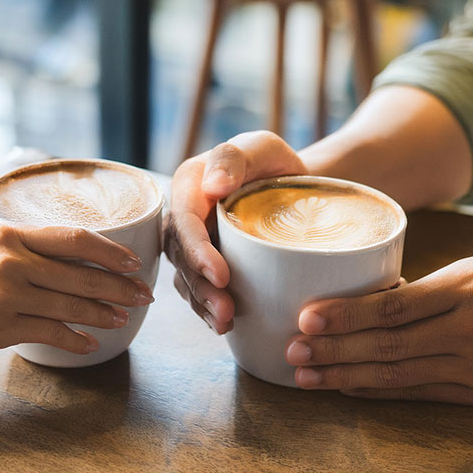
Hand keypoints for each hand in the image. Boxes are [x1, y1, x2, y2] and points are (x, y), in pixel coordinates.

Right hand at [0, 225, 153, 361]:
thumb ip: (28, 249)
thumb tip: (76, 261)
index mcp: (12, 234)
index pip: (74, 237)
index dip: (110, 251)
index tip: (133, 262)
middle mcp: (13, 260)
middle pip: (81, 272)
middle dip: (119, 285)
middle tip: (144, 294)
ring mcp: (8, 293)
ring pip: (71, 304)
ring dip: (103, 313)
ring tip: (124, 318)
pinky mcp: (2, 325)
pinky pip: (52, 332)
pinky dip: (75, 340)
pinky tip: (90, 344)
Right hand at [164, 130, 307, 332]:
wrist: (291, 188)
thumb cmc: (274, 164)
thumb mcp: (261, 147)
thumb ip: (234, 157)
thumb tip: (213, 185)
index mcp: (189, 186)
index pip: (184, 221)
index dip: (197, 251)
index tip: (221, 275)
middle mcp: (183, 217)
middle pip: (181, 257)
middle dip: (200, 287)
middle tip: (225, 312)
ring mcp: (191, 244)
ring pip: (186, 278)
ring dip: (202, 304)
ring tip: (225, 324)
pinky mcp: (203, 265)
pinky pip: (198, 290)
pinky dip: (207, 309)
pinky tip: (223, 325)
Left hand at [285, 256, 472, 404]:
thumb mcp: (470, 270)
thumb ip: (420, 289)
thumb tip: (361, 302)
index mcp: (465, 290)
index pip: (394, 306)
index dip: (347, 315)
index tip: (306, 316)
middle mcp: (469, 331)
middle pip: (388, 345)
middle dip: (334, 350)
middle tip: (293, 351)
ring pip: (397, 374)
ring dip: (345, 376)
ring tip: (306, 376)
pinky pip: (417, 393)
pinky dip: (377, 391)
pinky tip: (344, 387)